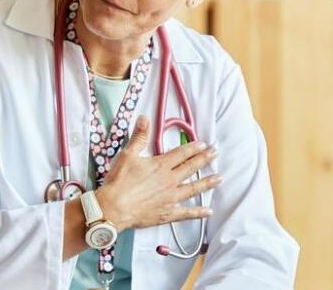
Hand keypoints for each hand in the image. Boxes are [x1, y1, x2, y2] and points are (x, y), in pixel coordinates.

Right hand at [95, 116, 220, 229]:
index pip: (182, 154)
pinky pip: (187, 213)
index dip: (193, 147)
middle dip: (205, 159)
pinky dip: (198, 212)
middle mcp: (169, 181)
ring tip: (219, 179)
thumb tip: (144, 119)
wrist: (113, 208)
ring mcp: (170, 198)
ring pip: (194, 189)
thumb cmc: (119, 183)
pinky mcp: (167, 213)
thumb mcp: (127, 155)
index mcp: (161, 166)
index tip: (203, 144)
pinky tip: (208, 211)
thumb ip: (139, 136)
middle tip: (216, 154)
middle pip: (191, 168)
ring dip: (207, 183)